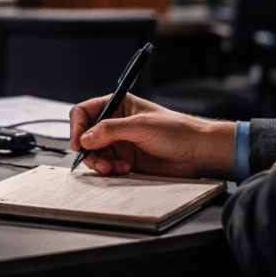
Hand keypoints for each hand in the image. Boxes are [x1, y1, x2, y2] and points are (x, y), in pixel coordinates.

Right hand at [69, 94, 235, 179]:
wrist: (198, 153)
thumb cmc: (177, 130)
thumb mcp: (141, 126)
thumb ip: (111, 131)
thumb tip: (85, 138)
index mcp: (117, 106)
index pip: (84, 112)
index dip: (77, 126)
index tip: (78, 142)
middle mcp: (115, 124)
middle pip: (85, 136)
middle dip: (88, 150)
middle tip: (96, 161)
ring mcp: (120, 143)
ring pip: (94, 154)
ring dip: (99, 163)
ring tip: (111, 168)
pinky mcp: (126, 160)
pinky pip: (107, 166)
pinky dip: (110, 170)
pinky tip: (124, 169)